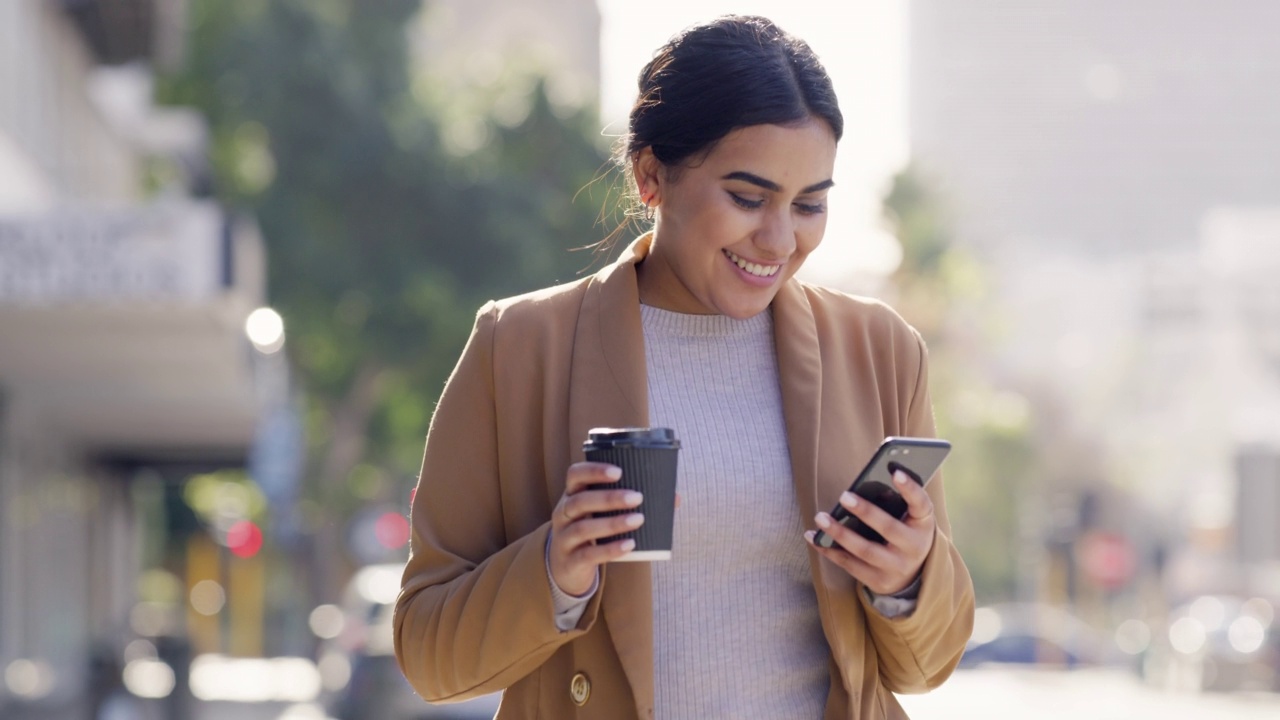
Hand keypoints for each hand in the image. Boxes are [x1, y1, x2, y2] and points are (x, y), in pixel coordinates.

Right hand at [549, 462, 644, 595]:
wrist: (567, 568)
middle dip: (609, 497)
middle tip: (637, 497)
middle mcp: (563, 514)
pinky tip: (629, 545)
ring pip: (583, 528)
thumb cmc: (592, 532)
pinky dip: (610, 549)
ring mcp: (564, 538)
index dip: (593, 470)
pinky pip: (588, 554)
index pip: (575, 475)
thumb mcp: (601, 515)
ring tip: (638, 520)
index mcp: (571, 495)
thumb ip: (631, 504)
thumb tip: (674, 498)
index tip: (619, 472)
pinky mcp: (570, 561)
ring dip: (612, 523)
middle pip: (580, 501)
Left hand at [804, 470, 935, 595]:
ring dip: (840, 533)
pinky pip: (849, 565)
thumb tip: (871, 478)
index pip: (921, 504)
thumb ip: (898, 500)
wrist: (913, 575)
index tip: (896, 472)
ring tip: (821, 517)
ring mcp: (896, 567)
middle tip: (844, 496)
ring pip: (865, 550)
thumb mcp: (911, 517)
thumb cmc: (906, 533)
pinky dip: (829, 550)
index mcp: (923, 525)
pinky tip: (813, 537)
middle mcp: (913, 548)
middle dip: (865, 511)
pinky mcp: (878, 581)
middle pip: (888, 529)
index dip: (910, 488)